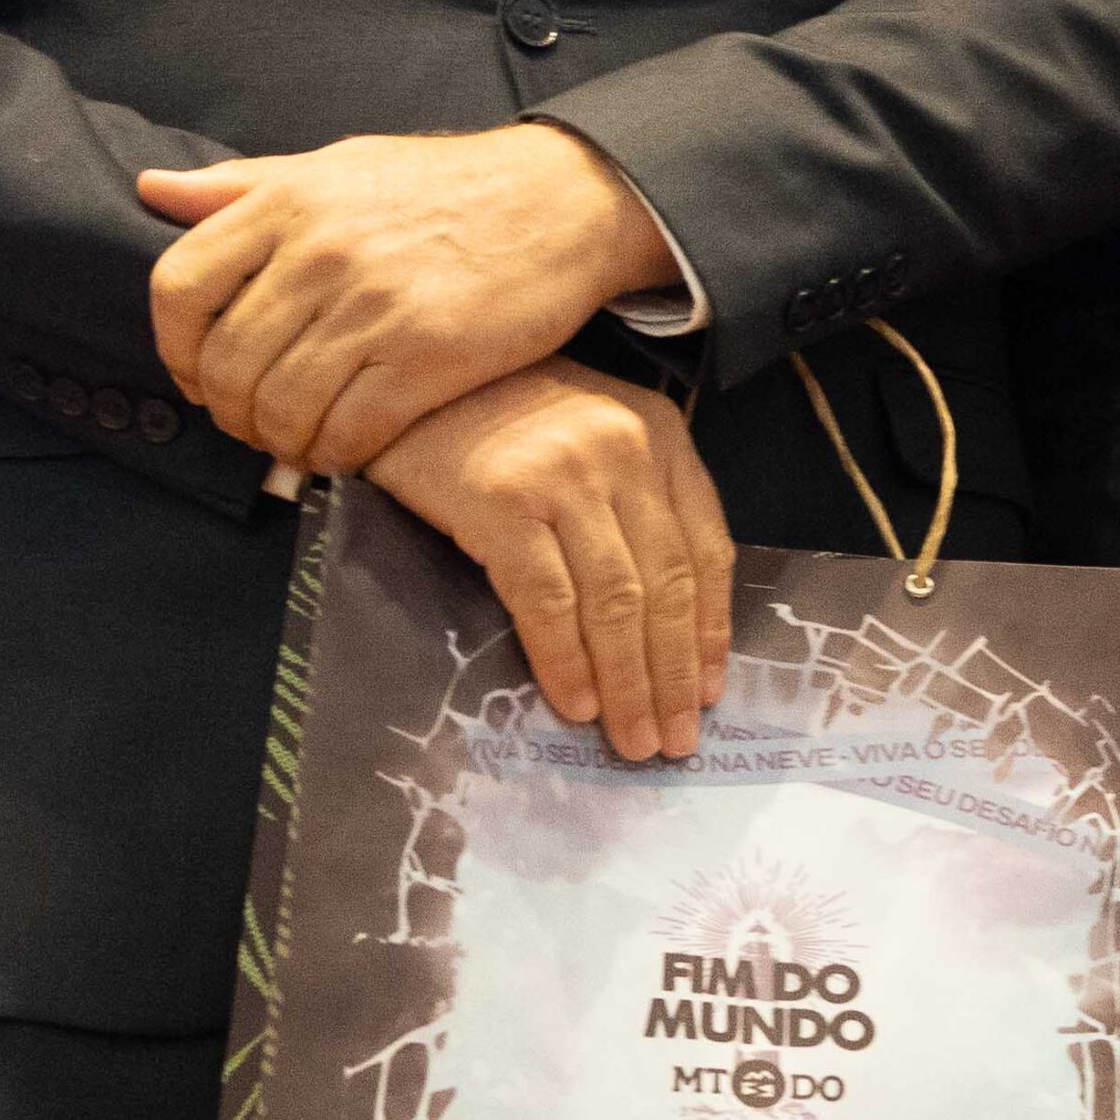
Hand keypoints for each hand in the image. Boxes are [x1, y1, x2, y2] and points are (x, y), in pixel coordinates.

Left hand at [140, 124, 680, 470]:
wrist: (568, 199)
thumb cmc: (450, 186)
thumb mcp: (342, 165)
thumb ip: (246, 184)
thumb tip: (153, 192)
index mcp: (290, 202)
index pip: (178, 287)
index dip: (175, 347)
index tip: (199, 371)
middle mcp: (322, 253)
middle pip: (226, 363)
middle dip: (229, 410)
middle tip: (254, 421)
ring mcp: (375, 307)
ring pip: (280, 406)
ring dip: (278, 441)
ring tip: (298, 439)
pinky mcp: (428, 356)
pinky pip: (348, 431)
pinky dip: (334, 455)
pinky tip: (346, 447)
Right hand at [370, 359, 735, 762]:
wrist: (408, 380)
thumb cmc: (502, 417)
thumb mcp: (592, 440)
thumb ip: (634, 504)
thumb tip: (661, 622)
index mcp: (662, 437)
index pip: (708, 550)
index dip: (712, 630)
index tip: (710, 690)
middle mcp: (625, 453)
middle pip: (668, 585)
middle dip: (674, 674)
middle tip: (676, 740)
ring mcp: (565, 477)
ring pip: (617, 601)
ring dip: (629, 682)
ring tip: (634, 739)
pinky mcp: (504, 504)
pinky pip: (548, 600)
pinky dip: (567, 660)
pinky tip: (577, 703)